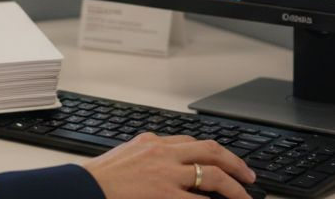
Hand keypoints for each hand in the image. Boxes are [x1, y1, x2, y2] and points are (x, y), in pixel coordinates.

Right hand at [83, 134, 256, 198]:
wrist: (84, 187)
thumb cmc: (101, 176)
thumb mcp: (126, 155)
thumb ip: (148, 154)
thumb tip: (165, 160)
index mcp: (153, 141)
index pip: (192, 142)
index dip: (215, 152)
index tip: (226, 161)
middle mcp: (164, 153)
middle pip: (211, 151)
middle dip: (235, 163)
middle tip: (249, 177)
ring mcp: (167, 174)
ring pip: (213, 175)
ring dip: (235, 188)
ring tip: (245, 198)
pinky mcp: (165, 194)